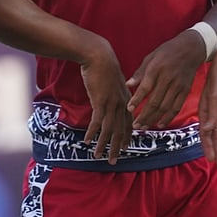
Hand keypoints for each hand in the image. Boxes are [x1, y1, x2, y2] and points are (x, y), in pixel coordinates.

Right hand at [78, 38, 132, 164]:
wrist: (99, 56)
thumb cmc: (104, 66)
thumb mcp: (113, 81)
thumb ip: (114, 91)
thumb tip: (109, 97)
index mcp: (126, 99)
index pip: (128, 123)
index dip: (126, 136)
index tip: (124, 147)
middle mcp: (121, 104)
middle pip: (120, 130)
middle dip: (116, 147)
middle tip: (113, 160)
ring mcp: (112, 104)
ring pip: (109, 130)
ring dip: (103, 145)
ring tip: (99, 156)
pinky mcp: (100, 102)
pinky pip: (97, 122)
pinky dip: (93, 133)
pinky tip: (88, 141)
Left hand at [126, 30, 206, 128]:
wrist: (191, 48)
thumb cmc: (167, 52)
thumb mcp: (150, 57)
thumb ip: (139, 73)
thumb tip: (127, 85)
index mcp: (156, 69)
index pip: (145, 88)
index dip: (136, 100)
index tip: (128, 109)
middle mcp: (167, 79)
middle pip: (155, 102)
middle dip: (143, 115)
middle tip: (134, 125)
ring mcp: (178, 86)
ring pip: (165, 107)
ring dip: (153, 119)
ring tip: (143, 127)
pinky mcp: (185, 91)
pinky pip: (176, 107)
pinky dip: (168, 117)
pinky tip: (160, 124)